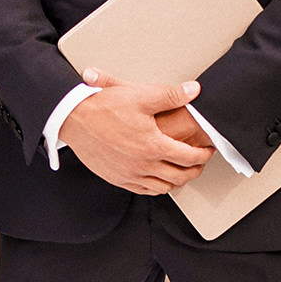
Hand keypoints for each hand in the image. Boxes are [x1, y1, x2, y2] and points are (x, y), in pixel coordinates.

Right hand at [59, 70, 214, 194]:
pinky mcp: (116, 178)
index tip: (208, 150)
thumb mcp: (140, 95)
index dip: (203, 154)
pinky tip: (158, 180)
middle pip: (179, 176)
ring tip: (182, 172)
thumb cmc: (103, 106)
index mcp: (153, 145)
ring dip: (177, 182)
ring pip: (162, 187)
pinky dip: (156, 188)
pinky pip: (142, 190)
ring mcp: (128, 174)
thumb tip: (193, 91)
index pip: (188, 157)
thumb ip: (171, 96)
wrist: (72, 118)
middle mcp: (143, 164)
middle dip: (195, 170)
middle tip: (200, 163)